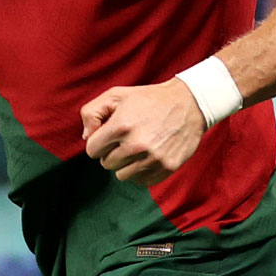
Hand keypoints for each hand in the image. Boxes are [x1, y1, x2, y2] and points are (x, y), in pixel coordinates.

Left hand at [81, 81, 207, 185]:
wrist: (189, 103)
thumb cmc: (149, 99)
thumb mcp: (116, 95)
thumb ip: (91, 113)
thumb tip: (86, 137)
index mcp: (121, 126)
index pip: (92, 150)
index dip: (99, 141)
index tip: (110, 134)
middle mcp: (136, 145)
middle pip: (106, 164)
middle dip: (112, 152)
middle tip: (126, 139)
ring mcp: (153, 159)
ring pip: (122, 176)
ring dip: (126, 164)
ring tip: (137, 148)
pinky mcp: (166, 168)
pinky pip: (141, 181)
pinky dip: (141, 171)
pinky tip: (149, 155)